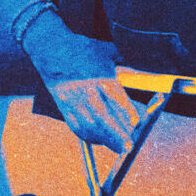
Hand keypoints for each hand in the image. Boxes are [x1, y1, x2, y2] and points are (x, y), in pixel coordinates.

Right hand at [15, 7, 136, 150]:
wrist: (50, 47)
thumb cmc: (82, 48)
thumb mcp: (107, 51)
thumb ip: (125, 65)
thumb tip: (146, 74)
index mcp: (99, 76)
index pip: (114, 96)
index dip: (126, 110)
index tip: (136, 122)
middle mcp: (86, 89)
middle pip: (102, 116)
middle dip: (116, 133)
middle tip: (129, 146)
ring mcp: (73, 99)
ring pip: (89, 124)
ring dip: (104, 139)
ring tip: (118, 149)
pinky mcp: (63, 105)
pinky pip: (75, 125)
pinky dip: (87, 136)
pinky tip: (99, 141)